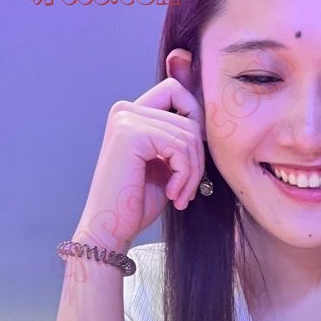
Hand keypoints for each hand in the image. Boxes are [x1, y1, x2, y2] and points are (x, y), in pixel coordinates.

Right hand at [76, 77, 205, 251]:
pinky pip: (179, 147)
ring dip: (192, 173)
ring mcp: (126, 119)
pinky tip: (172, 195)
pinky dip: (184, 176)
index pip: (176, 91)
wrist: (110, 228)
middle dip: (198, 159)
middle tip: (189, 190)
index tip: (193, 159)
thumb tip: (209, 126)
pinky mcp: (130, 134)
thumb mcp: (165, 164)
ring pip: (188, 135)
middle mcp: (125, 110)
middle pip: (189, 118)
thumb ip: (179, 140)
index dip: (195, 119)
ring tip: (180, 196)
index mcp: (132, 113)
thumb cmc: (137, 202)